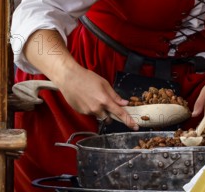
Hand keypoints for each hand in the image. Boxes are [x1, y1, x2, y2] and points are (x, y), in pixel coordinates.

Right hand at [24, 29, 138, 129]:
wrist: (69, 78)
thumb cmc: (87, 78)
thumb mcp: (104, 84)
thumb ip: (115, 96)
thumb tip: (124, 103)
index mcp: (105, 100)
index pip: (120, 113)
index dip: (129, 121)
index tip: (135, 127)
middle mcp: (97, 108)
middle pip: (108, 119)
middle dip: (110, 115)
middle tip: (107, 105)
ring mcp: (88, 111)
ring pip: (99, 116)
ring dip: (100, 111)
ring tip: (93, 98)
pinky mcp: (81, 112)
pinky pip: (90, 113)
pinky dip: (91, 108)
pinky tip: (86, 98)